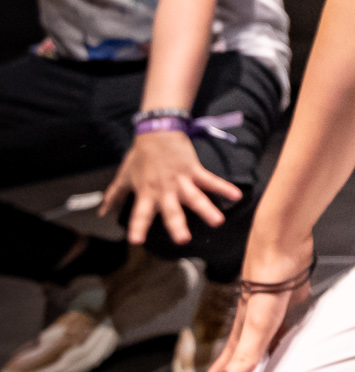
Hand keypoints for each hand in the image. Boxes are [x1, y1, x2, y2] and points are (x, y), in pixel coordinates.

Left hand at [100, 130, 241, 246]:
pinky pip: (210, 180)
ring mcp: (181, 180)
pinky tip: (236, 196)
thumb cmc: (140, 155)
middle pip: (171, 210)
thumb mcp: (124, 176)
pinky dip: (224, 188)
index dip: (137, 227)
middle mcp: (164, 190)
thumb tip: (102, 211)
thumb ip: (114, 195)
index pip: (140, 214)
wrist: (157, 131)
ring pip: (195, 197)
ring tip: (217, 221)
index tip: (136, 241)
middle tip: (183, 239)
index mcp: (146, 193)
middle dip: (177, 224)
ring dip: (206, 209)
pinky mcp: (194, 170)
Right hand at [160, 227, 313, 371]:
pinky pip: (274, 338)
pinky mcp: (282, 307)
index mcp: (239, 340)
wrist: (283, 241)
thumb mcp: (259, 321)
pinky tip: (278, 352)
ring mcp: (264, 320)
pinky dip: (271, 351)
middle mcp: (248, 333)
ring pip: (248, 355)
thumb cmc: (270, 277)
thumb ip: (247, 352)